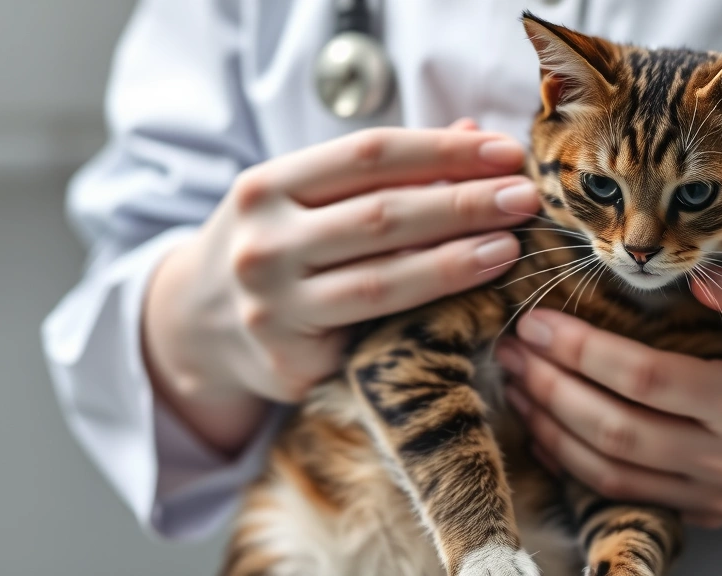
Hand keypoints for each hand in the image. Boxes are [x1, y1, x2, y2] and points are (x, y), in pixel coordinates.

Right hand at [144, 121, 539, 451]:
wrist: (197, 324)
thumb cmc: (275, 244)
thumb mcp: (306, 195)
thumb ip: (385, 169)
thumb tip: (474, 133)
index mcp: (266, 186)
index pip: (370, 154)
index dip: (444, 151)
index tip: (505, 152)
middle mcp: (262, 245)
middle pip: (383, 215)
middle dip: (465, 203)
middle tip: (525, 198)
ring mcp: (273, 309)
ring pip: (384, 280)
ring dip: (457, 261)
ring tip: (511, 247)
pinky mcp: (294, 363)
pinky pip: (377, 333)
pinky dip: (432, 312)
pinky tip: (476, 299)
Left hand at [496, 264, 721, 527]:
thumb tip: (698, 279)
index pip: (646, 379)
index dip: (583, 350)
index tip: (538, 321)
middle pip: (615, 430)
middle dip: (551, 388)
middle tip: (511, 350)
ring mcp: (712, 493)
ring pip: (608, 471)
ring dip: (550, 428)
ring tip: (514, 383)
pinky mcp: (701, 510)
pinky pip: (620, 493)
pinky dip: (571, 463)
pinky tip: (541, 426)